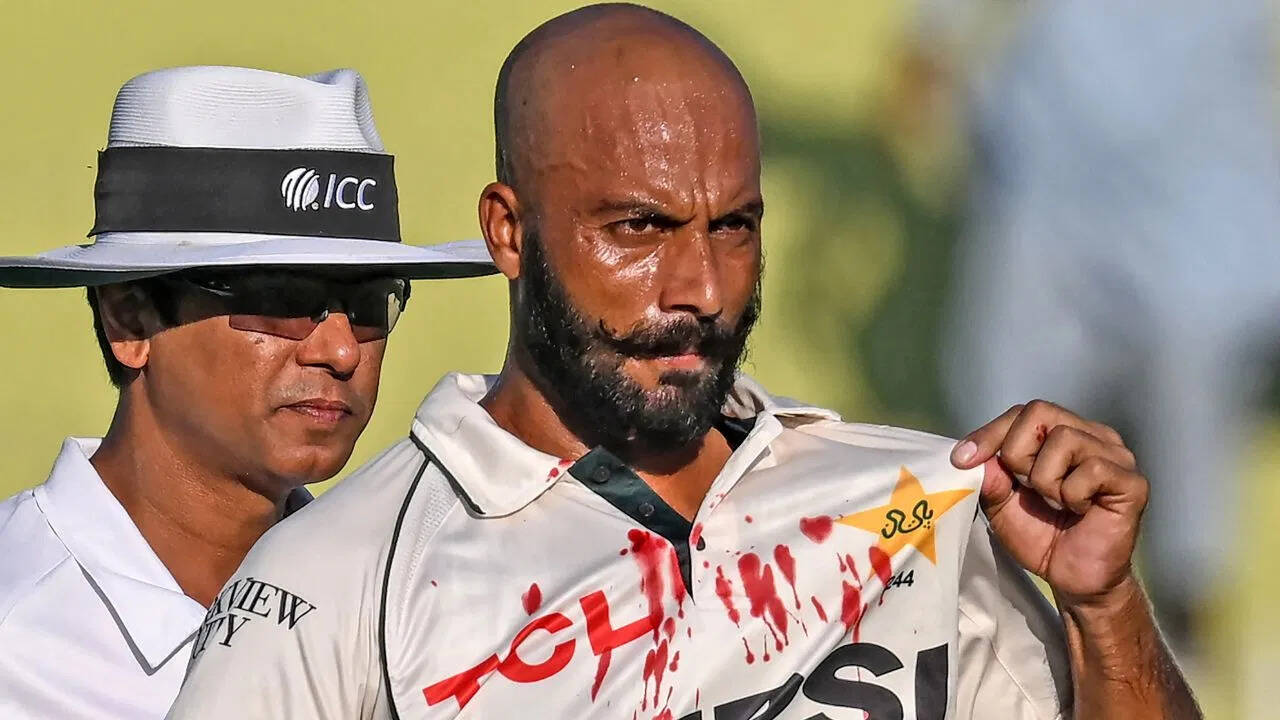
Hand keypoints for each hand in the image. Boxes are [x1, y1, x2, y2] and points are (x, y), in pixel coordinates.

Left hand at [951, 401, 1148, 602]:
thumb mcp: (1001, 504)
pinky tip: (1079, 510)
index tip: (962, 460)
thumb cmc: (1042, 535)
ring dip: (1045, 479)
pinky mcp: (1132, 482)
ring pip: (1065, 438)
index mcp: (1064, 434)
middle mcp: (1093, 436)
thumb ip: (989, 476)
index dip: (990, 432)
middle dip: (1017, 453)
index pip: (1023, 412)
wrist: (1075, 578)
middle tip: (1024, 487)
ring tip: (1055, 502)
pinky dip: (1073, 494)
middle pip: (1041, 412)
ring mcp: (1117, 456)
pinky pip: (1092, 469)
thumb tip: (973, 456)